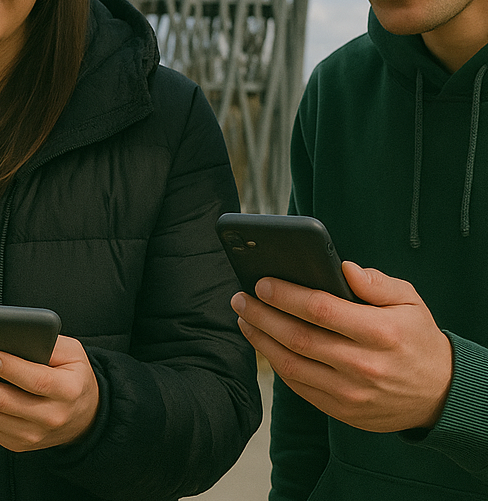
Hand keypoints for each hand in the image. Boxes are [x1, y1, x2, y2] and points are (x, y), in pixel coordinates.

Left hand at [0, 335, 98, 451]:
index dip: (11, 368)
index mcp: (66, 390)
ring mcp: (29, 434)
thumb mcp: (72, 353)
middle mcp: (48, 416)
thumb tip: (10, 333)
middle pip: (2, 401)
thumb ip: (47, 342)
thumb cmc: (72, 377)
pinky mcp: (14, 443)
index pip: (36, 380)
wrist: (83, 417)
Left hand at [231, 262, 452, 431]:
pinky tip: (264, 343)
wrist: (440, 395)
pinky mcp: (342, 411)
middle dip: (262, 315)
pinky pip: (299, 386)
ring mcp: (351, 394)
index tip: (261, 282)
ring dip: (261, 339)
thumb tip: (343, 267)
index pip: (321, 310)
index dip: (285, 294)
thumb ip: (376, 282)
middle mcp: (364, 366)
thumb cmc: (417, 339)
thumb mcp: (410, 302)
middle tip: (240, 297)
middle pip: (298, 338)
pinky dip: (276, 364)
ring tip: (244, 317)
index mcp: (380, 333)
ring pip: (291, 365)